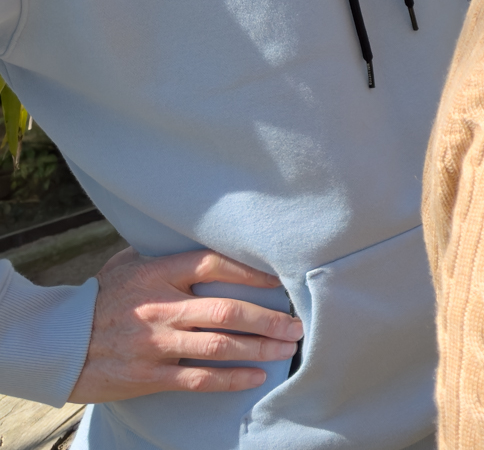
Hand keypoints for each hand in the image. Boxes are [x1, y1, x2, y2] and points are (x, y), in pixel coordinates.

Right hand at [68, 247, 303, 401]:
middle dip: (269, 318)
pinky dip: (231, 378)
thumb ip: (162, 252)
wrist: (57, 342)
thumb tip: (196, 233)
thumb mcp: (125, 265)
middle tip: (297, 323)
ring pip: (219, 345)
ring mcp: (156, 343)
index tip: (281, 278)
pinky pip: (199, 378)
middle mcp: (161, 307)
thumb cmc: (98, 299)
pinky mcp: (149, 374)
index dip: (252, 270)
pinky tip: (256, 375)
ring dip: (260, 347)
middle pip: (227, 310)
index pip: (215, 264)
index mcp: (157, 274)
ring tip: (287, 347)